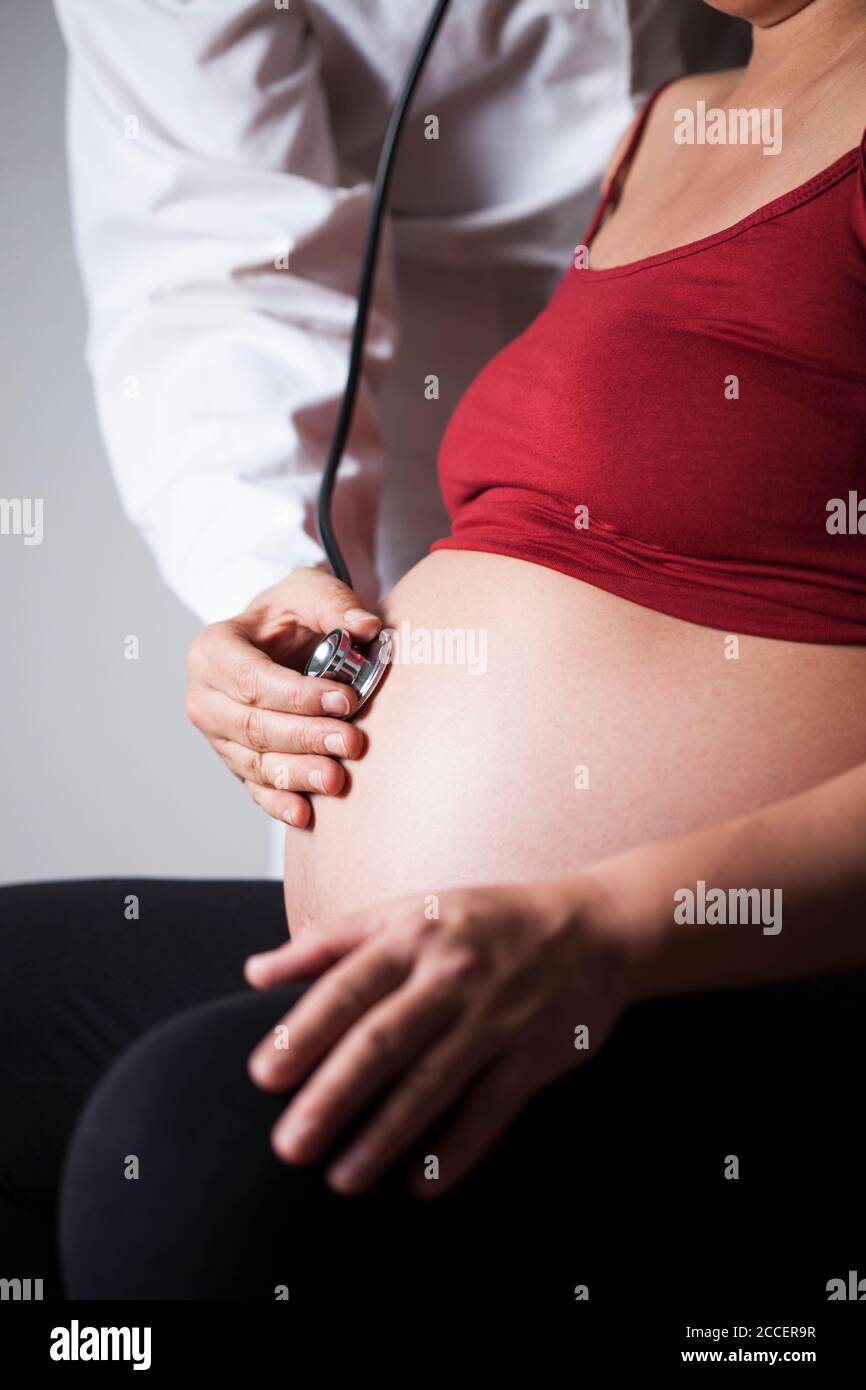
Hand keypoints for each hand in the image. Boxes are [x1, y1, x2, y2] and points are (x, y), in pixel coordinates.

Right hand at [185, 568, 380, 826]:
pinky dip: (278, 803)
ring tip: (337, 779)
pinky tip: (304, 814)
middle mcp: (205, 696)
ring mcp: (217, 735)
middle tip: (351, 742)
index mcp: (213, 650)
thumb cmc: (287, 616)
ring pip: (254, 762)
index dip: (298, 696)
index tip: (346, 700)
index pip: (251, 680)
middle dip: (304, 737)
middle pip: (252, 726)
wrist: (273, 642)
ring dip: (296, 774)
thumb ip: (334, 603)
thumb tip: (365, 626)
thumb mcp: (307, 591)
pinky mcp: (235, 761)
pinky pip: (254, 788)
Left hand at [245, 876, 631, 1195]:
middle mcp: (452, 976)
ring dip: (385, 1136)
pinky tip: (420, 1185)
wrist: (596, 930)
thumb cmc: (487, 921)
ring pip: (432, 1084)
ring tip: (342, 1178)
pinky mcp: (535, 1056)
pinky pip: (490, 1111)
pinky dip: (456, 1151)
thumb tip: (256, 971)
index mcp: (414, 935)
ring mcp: (496, 1017)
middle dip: (333, 1096)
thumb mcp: (409, 910)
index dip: (304, 1031)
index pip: (348, 987)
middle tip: (290, 1144)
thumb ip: (331, 941)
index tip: (262, 1076)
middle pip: (383, 1041)